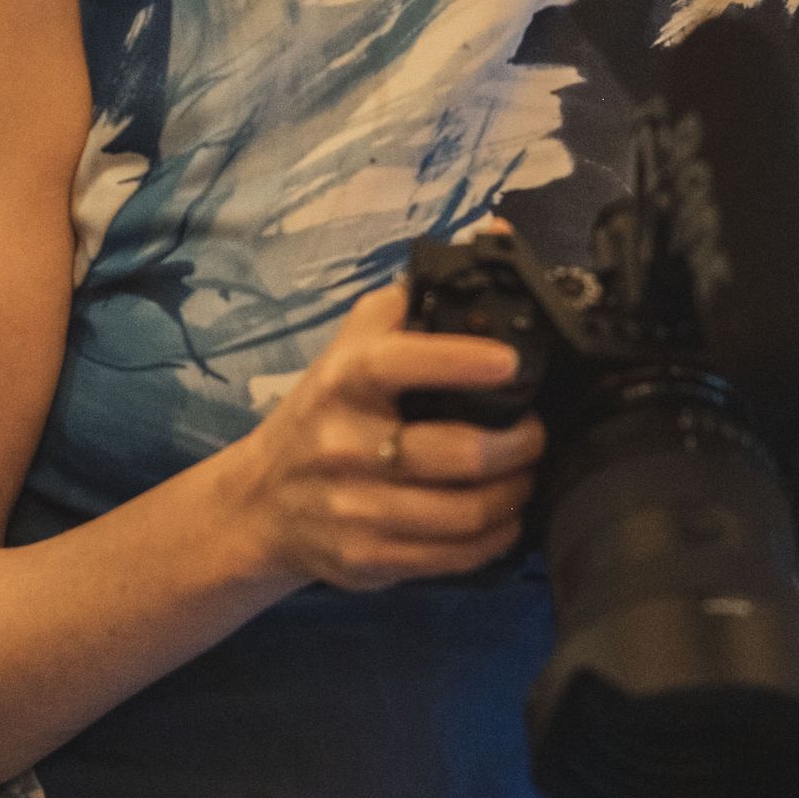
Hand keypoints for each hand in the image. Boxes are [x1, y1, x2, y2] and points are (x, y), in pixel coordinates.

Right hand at [227, 283, 544, 591]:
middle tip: (536, 433)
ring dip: (516, 493)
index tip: (510, 363)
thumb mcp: (349, 346)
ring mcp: (357, 509)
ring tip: (526, 475)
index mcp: (346, 381)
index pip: (404, 364)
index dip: (463, 362)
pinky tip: (505, 518)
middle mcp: (347, 446)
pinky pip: (454, 556)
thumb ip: (411, 301)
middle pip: (459, 453)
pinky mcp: (369, 560)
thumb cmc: (323, 411)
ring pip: (466, 512)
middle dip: (520, 444)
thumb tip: (492, 238)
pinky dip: (496, 538)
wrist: (262, 503)